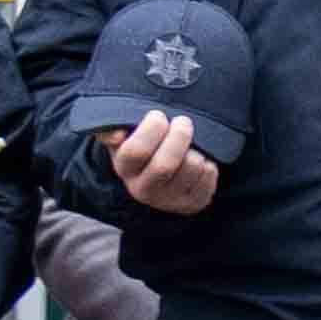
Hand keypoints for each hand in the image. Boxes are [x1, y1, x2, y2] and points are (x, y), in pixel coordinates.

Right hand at [103, 111, 217, 215]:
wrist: (161, 176)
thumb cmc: (143, 146)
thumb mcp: (123, 136)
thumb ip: (111, 129)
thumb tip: (117, 135)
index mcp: (124, 168)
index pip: (136, 151)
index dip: (152, 129)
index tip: (159, 116)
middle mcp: (143, 189)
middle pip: (166, 164)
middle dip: (179, 135)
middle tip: (183, 121)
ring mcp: (168, 200)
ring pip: (192, 166)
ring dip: (196, 149)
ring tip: (189, 145)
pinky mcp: (192, 203)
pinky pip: (209, 175)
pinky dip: (208, 162)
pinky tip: (198, 161)